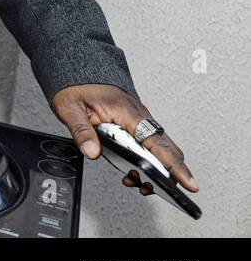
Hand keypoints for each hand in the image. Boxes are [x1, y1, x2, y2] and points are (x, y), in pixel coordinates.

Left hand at [50, 83, 197, 192]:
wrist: (77, 70)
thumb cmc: (76, 87)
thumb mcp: (70, 109)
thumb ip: (82, 131)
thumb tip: (92, 152)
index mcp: (127, 112)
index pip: (157, 143)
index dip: (175, 166)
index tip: (189, 183)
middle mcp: (139, 116)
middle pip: (166, 149)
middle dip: (168, 173)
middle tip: (153, 189)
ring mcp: (139, 119)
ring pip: (158, 148)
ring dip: (154, 168)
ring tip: (135, 181)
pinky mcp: (135, 122)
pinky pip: (148, 144)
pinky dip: (146, 160)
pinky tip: (131, 170)